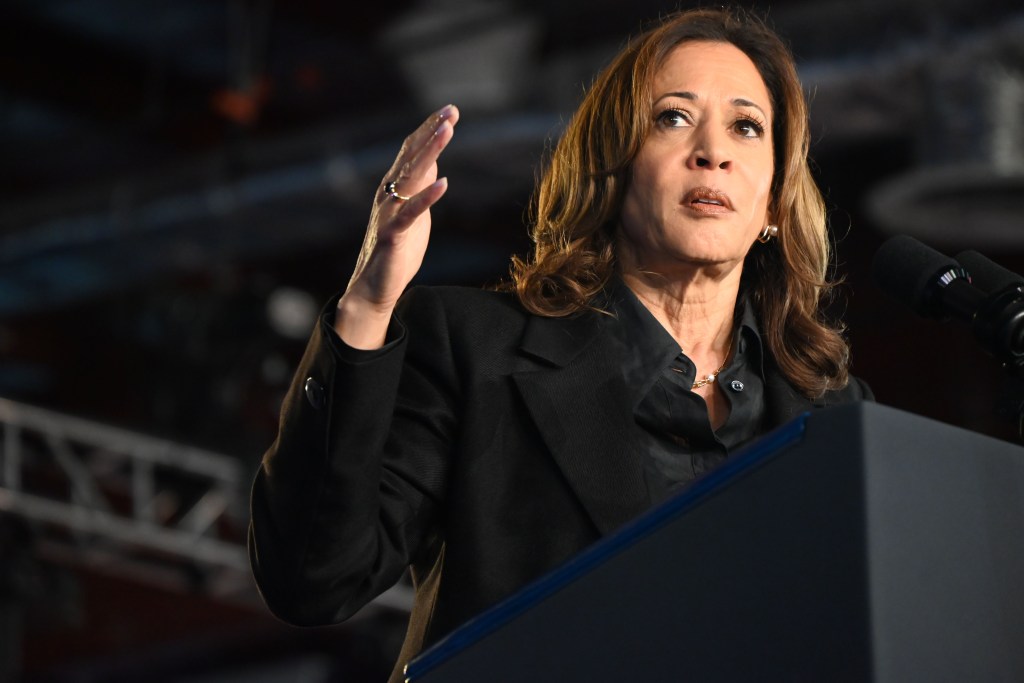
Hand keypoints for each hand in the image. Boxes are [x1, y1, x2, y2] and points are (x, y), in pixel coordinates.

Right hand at [335, 104, 459, 348]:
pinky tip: (443, 183)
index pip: (411, 150)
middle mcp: (389, 194)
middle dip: (431, 132)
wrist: (374, 287)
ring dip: (429, 152)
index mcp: (394, 188)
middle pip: (411, 156)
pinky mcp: (393, 235)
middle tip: (450, 111)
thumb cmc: (397, 249)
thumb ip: (420, 185)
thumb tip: (433, 159)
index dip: (429, 129)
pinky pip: (411, 213)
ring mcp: (390, 213)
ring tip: (447, 132)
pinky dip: (426, 197)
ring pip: (410, 177)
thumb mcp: (415, 212)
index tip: (450, 110)